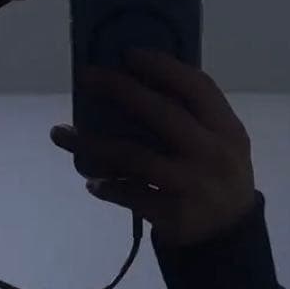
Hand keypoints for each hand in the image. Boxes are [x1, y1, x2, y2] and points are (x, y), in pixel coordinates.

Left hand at [50, 50, 255, 246]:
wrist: (229, 235)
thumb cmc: (216, 173)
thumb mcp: (221, 141)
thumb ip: (193, 114)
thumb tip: (135, 79)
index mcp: (226, 128)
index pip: (197, 86)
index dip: (162, 67)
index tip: (128, 53)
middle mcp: (212, 152)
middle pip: (161, 113)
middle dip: (119, 90)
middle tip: (86, 77)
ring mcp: (192, 184)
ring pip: (133, 157)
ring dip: (91, 144)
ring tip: (60, 134)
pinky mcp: (172, 213)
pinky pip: (128, 194)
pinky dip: (106, 186)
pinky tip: (92, 182)